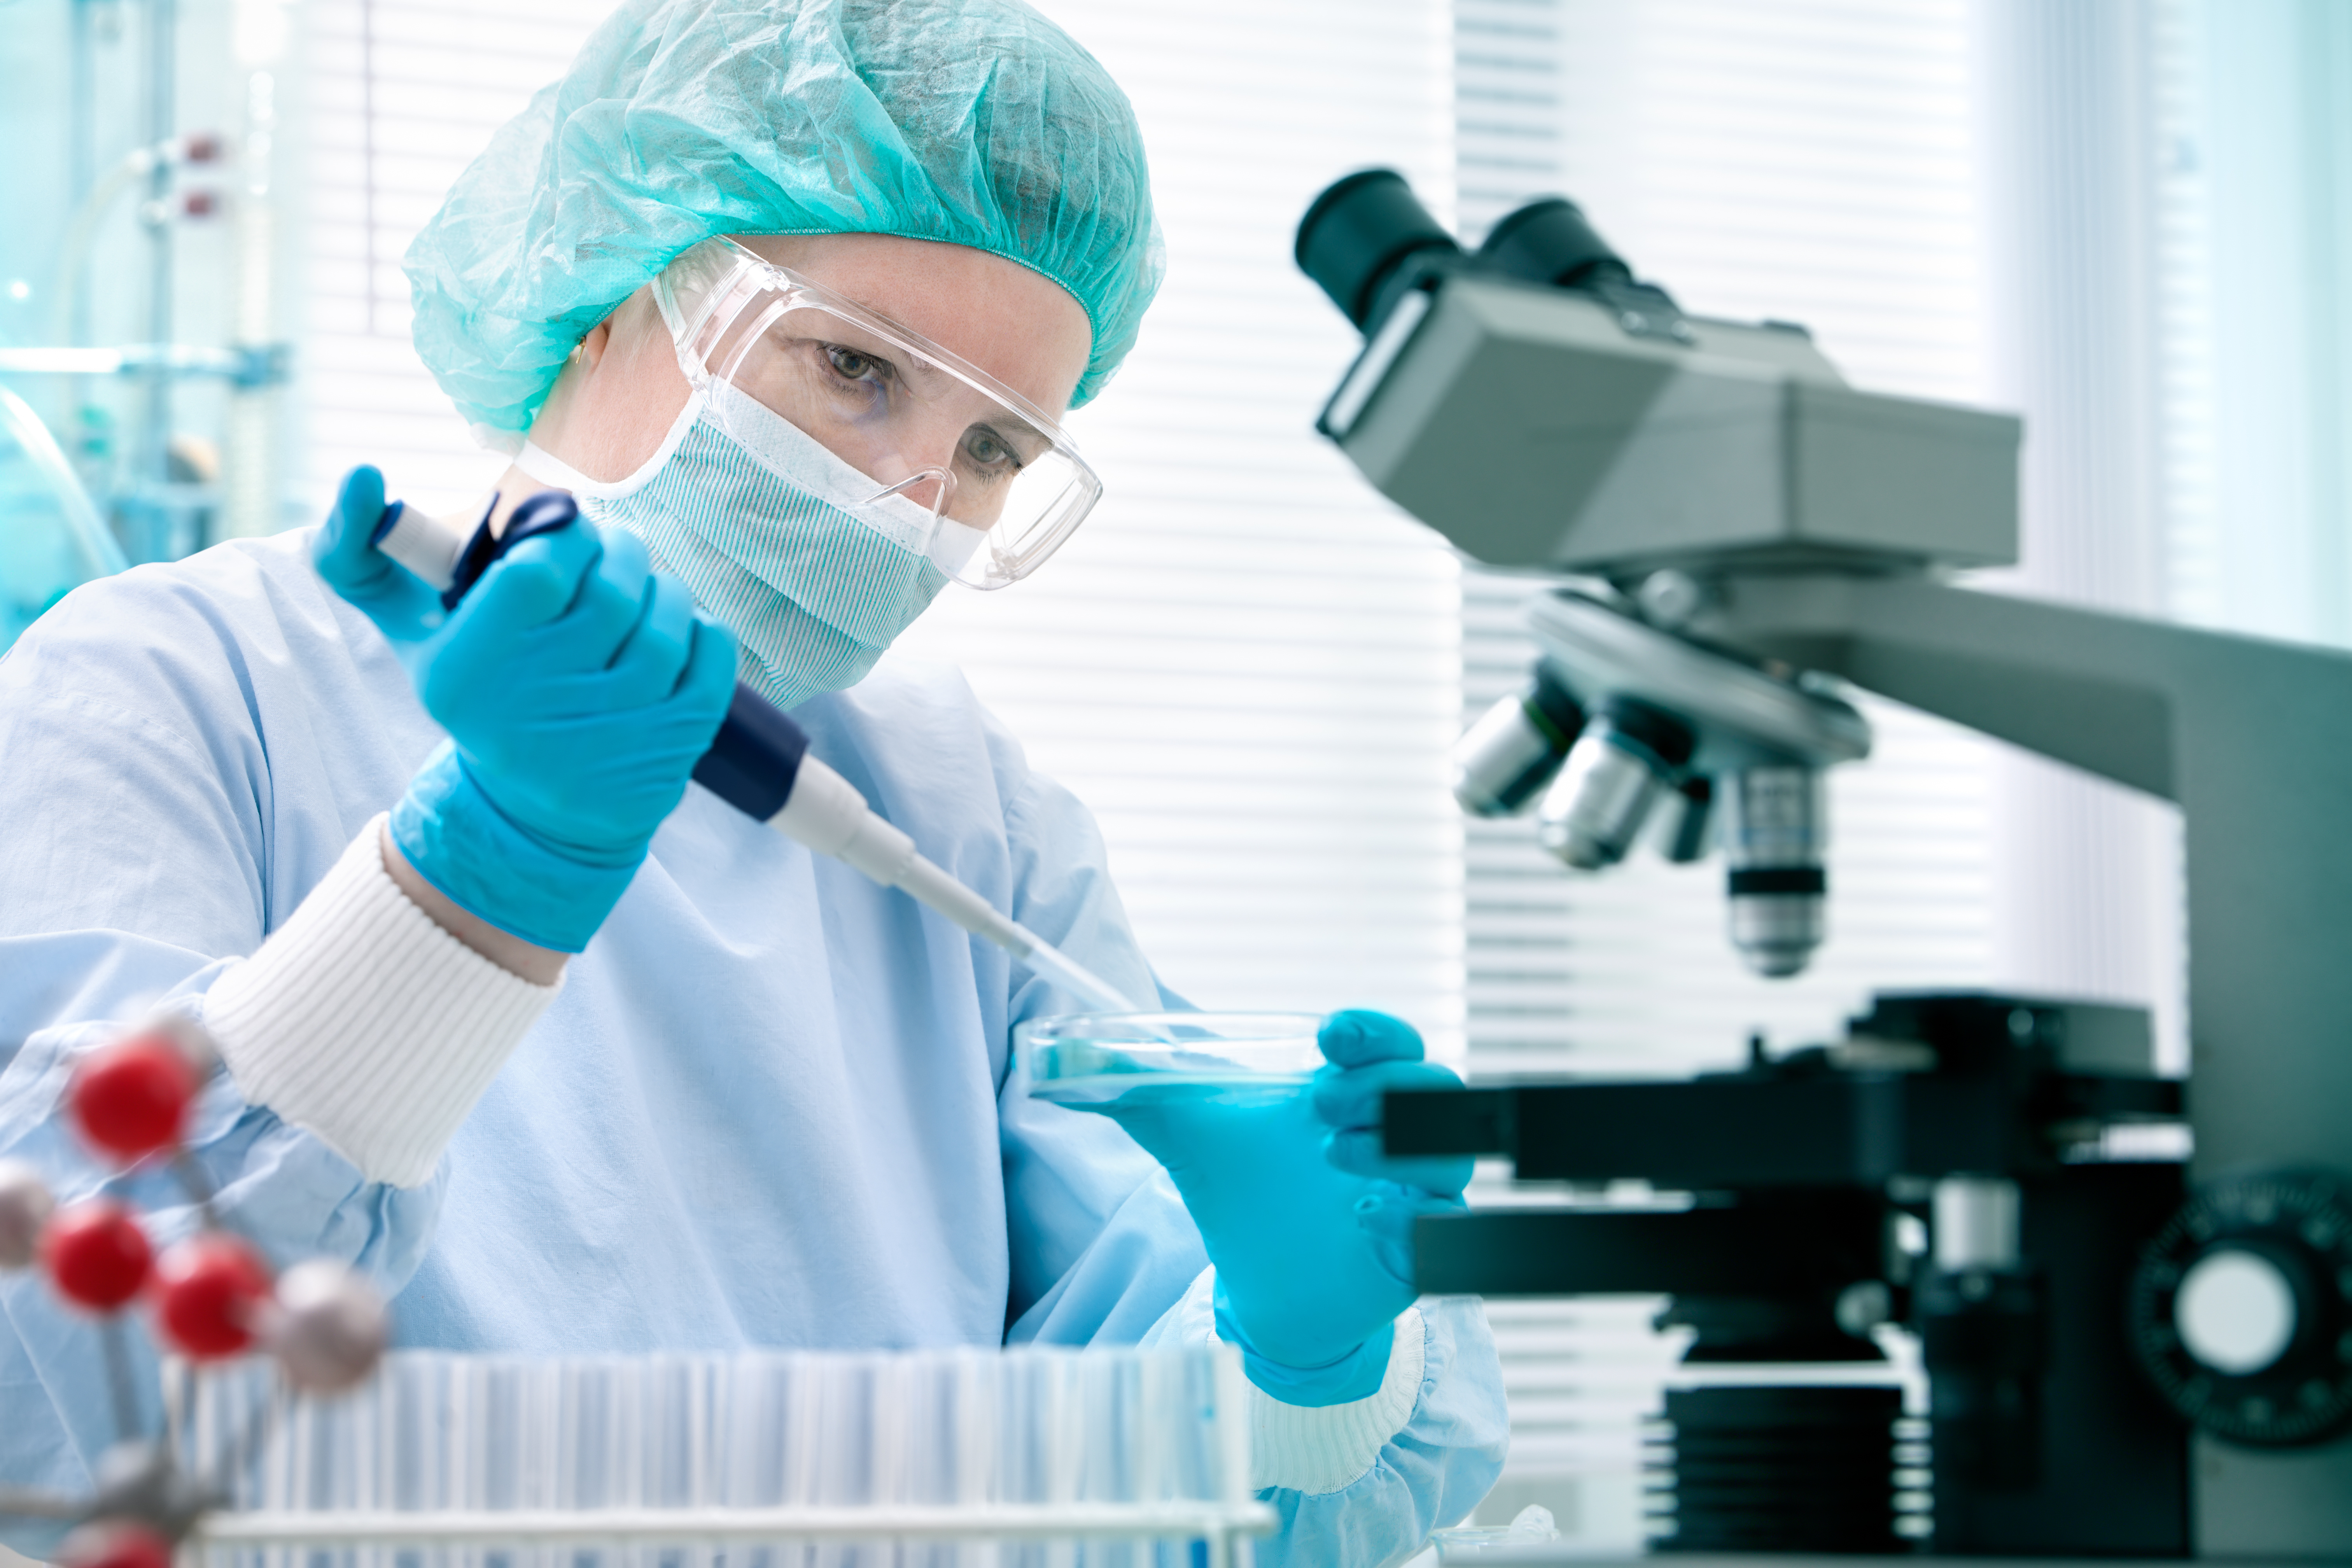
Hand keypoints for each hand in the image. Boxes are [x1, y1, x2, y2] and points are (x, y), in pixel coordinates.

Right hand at [314, 467, 737, 950]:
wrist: (533, 813)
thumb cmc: (480, 693)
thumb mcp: (411, 633)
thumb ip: (361, 554)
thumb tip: (360, 475)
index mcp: (471, 668)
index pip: (542, 566)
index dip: (567, 532)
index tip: (565, 534)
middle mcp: (538, 703)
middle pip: (614, 586)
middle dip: (620, 553)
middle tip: (611, 555)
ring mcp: (611, 731)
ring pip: (668, 618)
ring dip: (663, 589)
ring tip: (641, 593)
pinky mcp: (670, 747)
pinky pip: (712, 655)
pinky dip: (701, 630)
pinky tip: (674, 634)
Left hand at [1075, 1009, 1471, 1400]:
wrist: (1259, 1284)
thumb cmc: (1239, 1189)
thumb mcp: (1185, 1132)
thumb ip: (1133, 1088)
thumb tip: (1057, 1060)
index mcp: (1349, 1091)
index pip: (1391, 1042)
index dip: (1374, 1031)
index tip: (1331, 1035)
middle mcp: (1392, 1138)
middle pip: (1434, 1089)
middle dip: (1385, 1087)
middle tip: (1321, 1104)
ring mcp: (1412, 1197)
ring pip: (1448, 1157)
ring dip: (1399, 1146)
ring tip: (1334, 1155)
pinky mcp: (1413, 1257)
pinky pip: (1441, 1235)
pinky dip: (1409, 1223)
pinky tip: (1365, 1219)